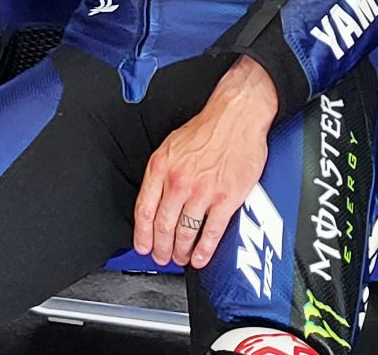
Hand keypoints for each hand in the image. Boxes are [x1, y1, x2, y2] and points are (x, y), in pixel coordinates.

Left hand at [134, 56, 276, 267]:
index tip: (142, 246)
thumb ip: (161, 174)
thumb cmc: (206, 130)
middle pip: (162, 226)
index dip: (141, 234)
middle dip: (160, 248)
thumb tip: (154, 200)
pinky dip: (204, 250)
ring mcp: (203, 192)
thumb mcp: (170, 147)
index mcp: (161, 168)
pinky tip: (200, 258)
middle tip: (161, 257)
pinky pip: (211, 232)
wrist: (236, 117)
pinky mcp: (226, 198)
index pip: (144, 210)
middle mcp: (178, 181)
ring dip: (180, 251)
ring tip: (180, 259)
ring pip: (185, 232)